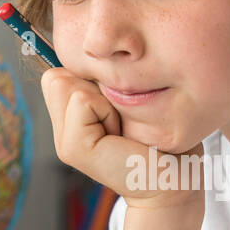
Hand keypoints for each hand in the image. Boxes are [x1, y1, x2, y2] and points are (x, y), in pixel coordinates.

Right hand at [40, 68, 205, 212]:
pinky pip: (82, 100)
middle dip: (95, 86)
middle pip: (57, 75)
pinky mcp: (72, 149)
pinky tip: (120, 136)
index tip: (119, 108)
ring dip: (103, 98)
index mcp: (70, 117)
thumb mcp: (126, 99)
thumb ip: (100, 81)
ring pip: (66, 84)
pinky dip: (106, 110)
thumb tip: (91, 51)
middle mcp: (61, 130)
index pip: (59, 71)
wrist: (173, 179)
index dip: (93, 78)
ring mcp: (63, 142)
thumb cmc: (161, 137)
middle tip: (121, 118)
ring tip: (122, 127)